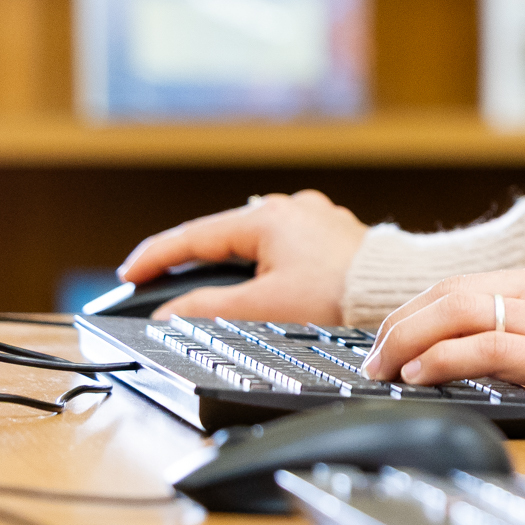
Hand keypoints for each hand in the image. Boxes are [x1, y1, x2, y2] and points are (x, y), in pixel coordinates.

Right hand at [119, 189, 367, 324]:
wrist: (396, 296)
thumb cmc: (338, 298)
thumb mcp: (262, 307)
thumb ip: (208, 309)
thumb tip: (168, 314)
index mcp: (269, 219)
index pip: (195, 236)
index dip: (156, 258)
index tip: (128, 276)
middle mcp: (292, 210)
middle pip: (222, 235)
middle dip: (187, 260)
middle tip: (151, 282)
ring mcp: (314, 221)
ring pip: (251, 242)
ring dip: (222, 263)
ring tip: (194, 286)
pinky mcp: (331, 239)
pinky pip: (277, 249)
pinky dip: (254, 266)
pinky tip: (249, 283)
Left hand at [364, 248, 524, 416]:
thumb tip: (489, 349)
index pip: (467, 284)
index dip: (419, 309)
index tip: (392, 335)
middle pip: (452, 292)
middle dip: (401, 324)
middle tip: (371, 358)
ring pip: (460, 313)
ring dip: (408, 341)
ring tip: (382, 370)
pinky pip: (487, 346)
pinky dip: (443, 358)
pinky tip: (419, 374)